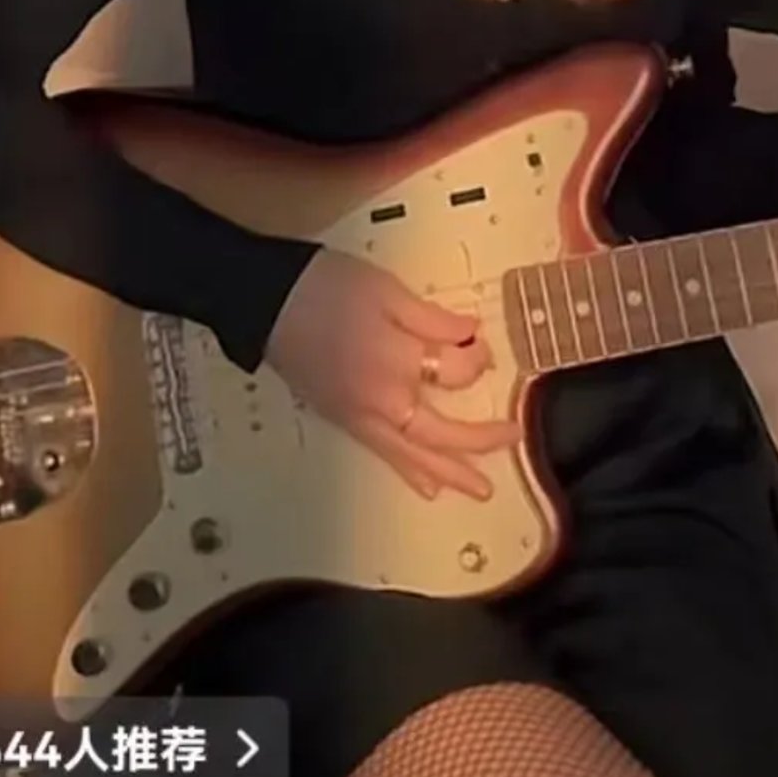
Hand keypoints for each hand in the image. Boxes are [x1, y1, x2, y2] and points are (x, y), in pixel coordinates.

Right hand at [262, 249, 520, 499]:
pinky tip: (427, 487)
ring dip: (450, 472)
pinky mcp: (343, 420)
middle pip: (442, 430)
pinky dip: (409, 471)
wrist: (265, 301)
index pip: (455, 370)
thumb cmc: (325, 286)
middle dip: (480, 438)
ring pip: (414, 454)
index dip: (475, 356)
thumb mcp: (385, 290)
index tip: (478, 341)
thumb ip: (431, 318)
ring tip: (480, 489)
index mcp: (397, 361)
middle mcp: (383, 400)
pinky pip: (383, 454)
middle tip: (513, 437)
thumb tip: (471, 335)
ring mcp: (361, 416)